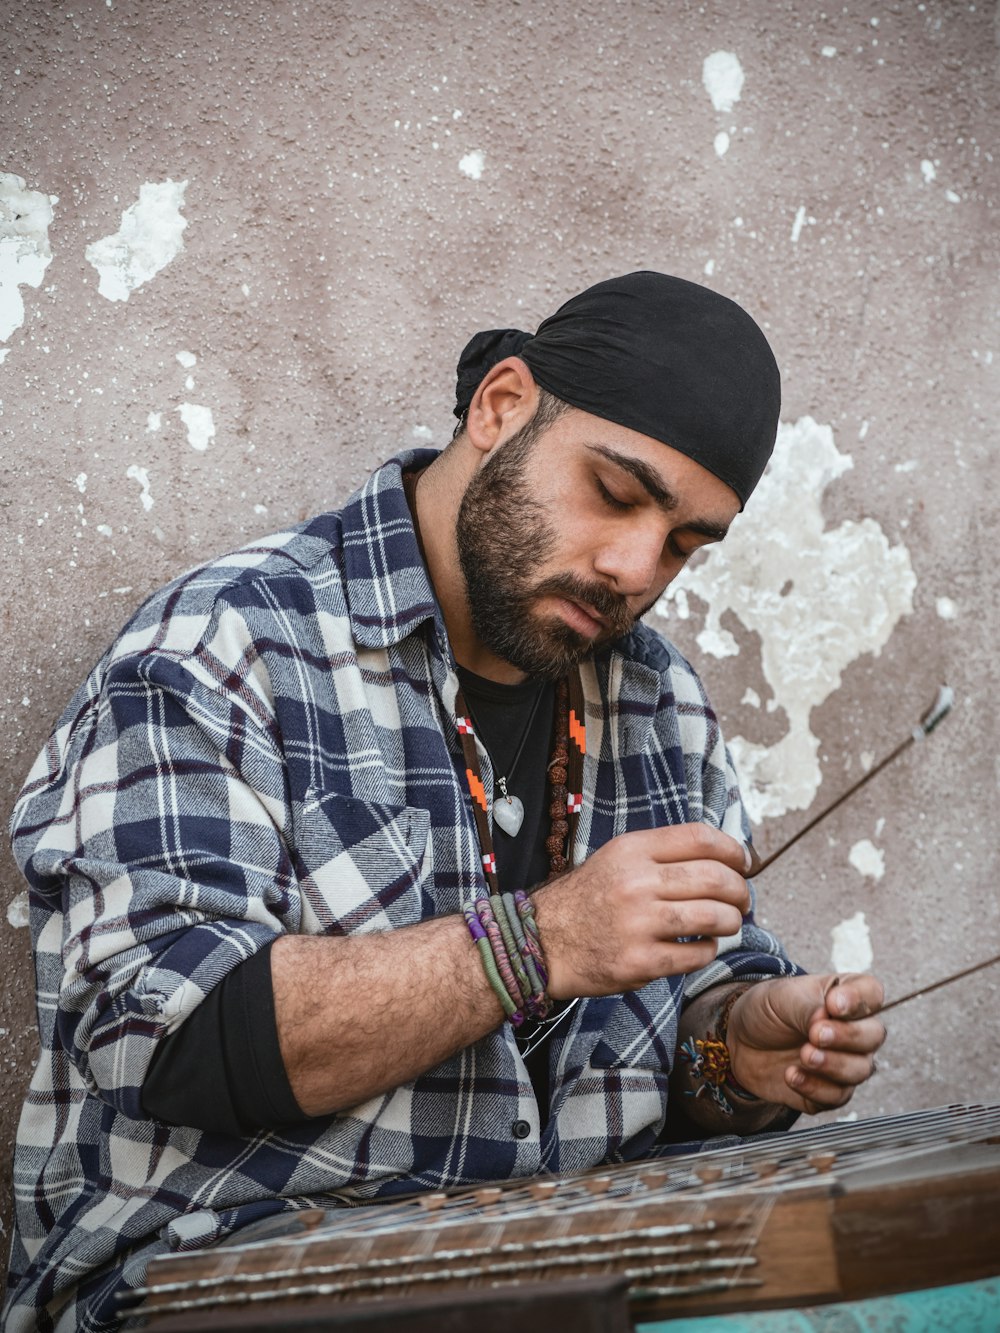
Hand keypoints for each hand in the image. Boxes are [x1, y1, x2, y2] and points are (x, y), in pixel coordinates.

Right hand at [533, 823, 751, 1000]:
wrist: (541, 941)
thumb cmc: (587, 899)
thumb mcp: (616, 859)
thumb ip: (661, 855)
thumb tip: (722, 859)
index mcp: (632, 849)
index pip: (701, 838)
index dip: (734, 849)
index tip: (745, 862)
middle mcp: (636, 882)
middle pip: (716, 878)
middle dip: (741, 890)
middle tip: (743, 899)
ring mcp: (638, 924)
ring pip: (714, 917)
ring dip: (731, 921)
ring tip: (728, 923)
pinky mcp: (639, 962)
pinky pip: (696, 955)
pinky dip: (709, 950)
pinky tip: (702, 946)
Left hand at [727, 973, 885, 1113]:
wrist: (741, 1041)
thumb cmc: (768, 1010)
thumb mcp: (782, 998)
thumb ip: (808, 1008)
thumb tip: (825, 1021)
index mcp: (845, 996)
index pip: (871, 994)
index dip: (859, 1000)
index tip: (833, 1005)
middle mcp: (853, 1030)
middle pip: (873, 1035)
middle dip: (848, 1036)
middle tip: (816, 1034)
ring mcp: (844, 1062)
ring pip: (860, 1070)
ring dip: (833, 1065)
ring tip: (804, 1056)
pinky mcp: (830, 1091)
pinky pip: (837, 1096)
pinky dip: (815, 1088)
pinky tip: (791, 1075)